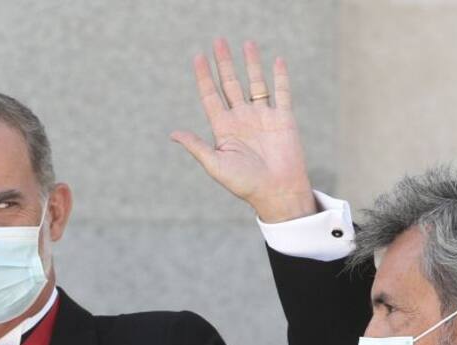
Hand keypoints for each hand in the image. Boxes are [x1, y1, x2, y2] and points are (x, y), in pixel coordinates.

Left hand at [172, 38, 317, 222]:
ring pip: (255, 83)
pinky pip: (282, 92)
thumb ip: (196, 147)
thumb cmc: (245, 184)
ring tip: (247, 43)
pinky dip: (280, 77)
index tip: (198, 58)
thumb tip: (173, 134)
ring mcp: (263, 117)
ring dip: (251, 64)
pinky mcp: (283, 119)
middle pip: (231, 84)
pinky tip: (277, 60)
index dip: (204, 77)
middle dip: (224, 63)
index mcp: (224, 128)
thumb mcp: (216, 165)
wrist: (277, 192)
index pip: (211, 96)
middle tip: (218, 41)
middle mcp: (242, 119)